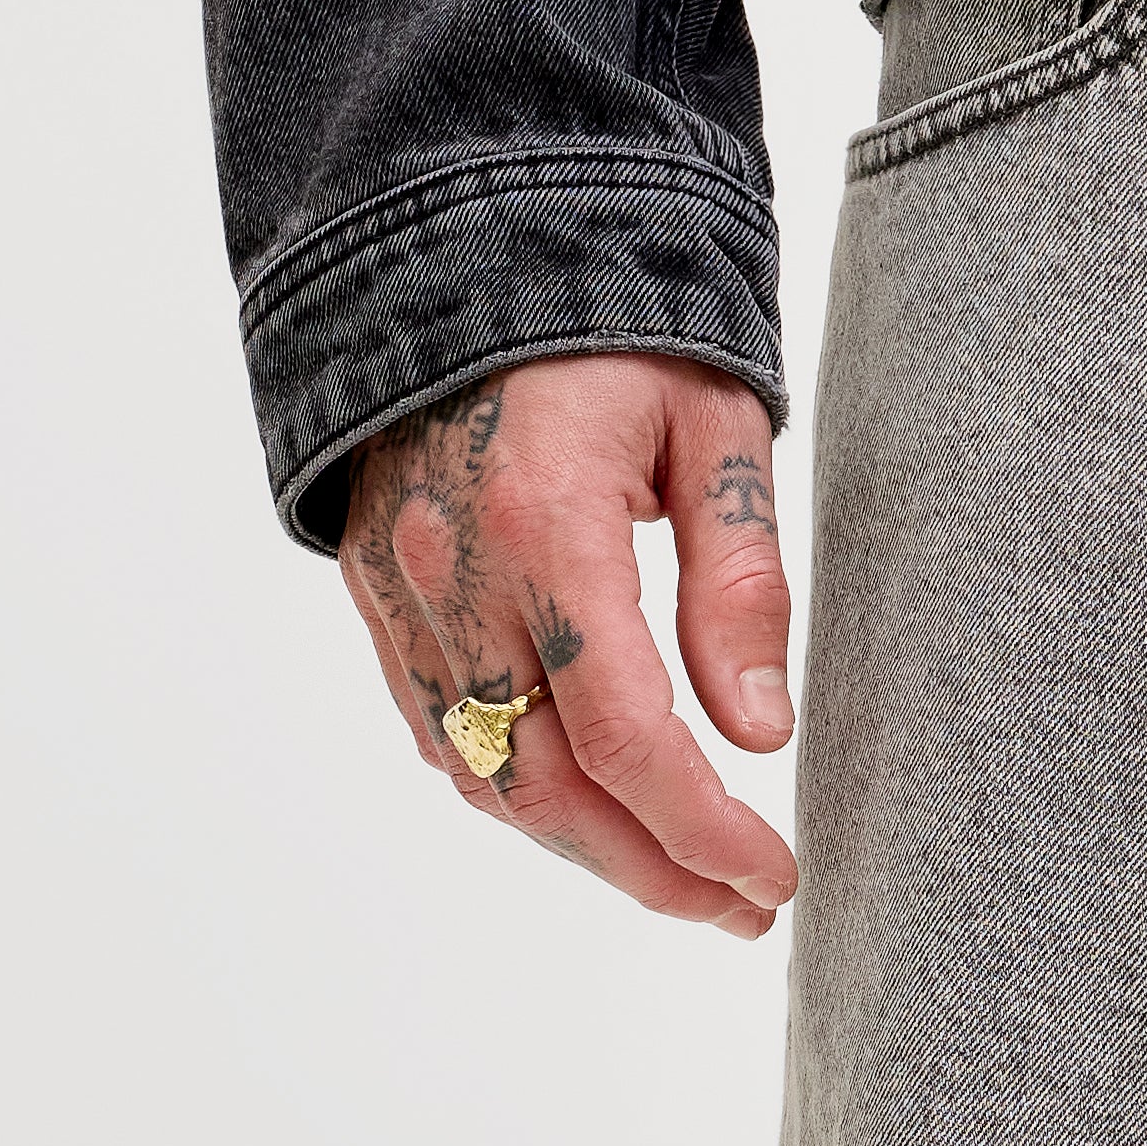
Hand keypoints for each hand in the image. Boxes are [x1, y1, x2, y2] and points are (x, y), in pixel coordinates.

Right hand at [335, 357, 798, 937]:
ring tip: (683, 875)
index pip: (630, 738)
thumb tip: (760, 734)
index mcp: (549, 525)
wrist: (458, 238)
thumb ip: (739, 582)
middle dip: (654, 870)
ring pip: (489, 779)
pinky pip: (442, 735)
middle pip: (551, 789)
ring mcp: (399, 591)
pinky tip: (594, 810)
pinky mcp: (373, 596)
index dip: (705, 833)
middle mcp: (456, 574)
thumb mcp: (714, 427)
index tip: (773, 878)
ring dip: (589, 849)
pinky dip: (519, 794)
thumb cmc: (608, 320)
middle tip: (741, 907)